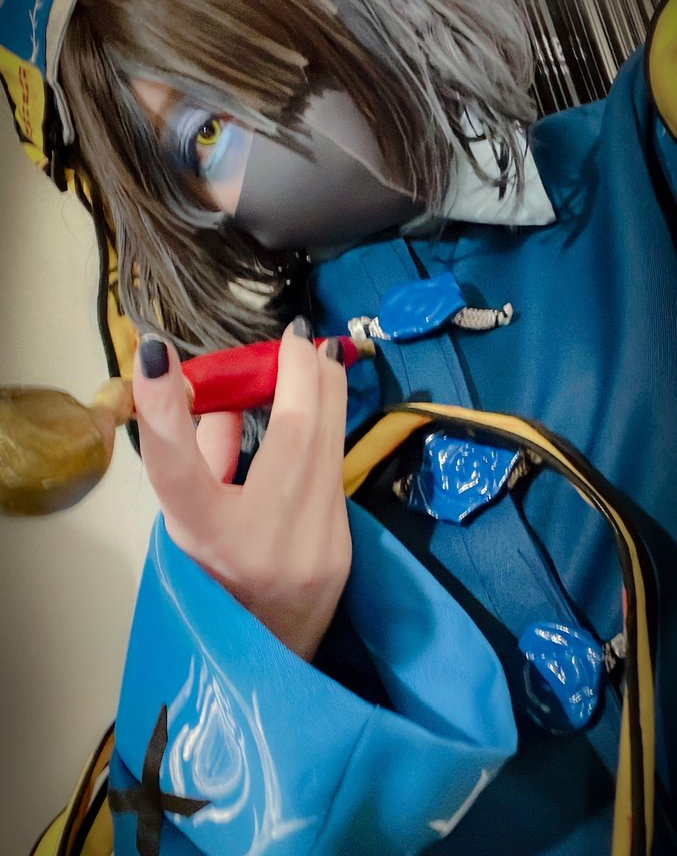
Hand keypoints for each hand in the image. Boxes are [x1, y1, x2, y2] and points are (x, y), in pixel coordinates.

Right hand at [133, 320, 350, 660]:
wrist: (270, 661)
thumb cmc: (215, 583)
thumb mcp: (186, 522)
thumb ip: (203, 453)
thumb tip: (232, 393)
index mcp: (206, 539)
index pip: (176, 466)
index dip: (163, 405)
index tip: (154, 351)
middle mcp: (266, 542)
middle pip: (294, 428)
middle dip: (297, 367)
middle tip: (289, 339)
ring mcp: (318, 543)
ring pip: (332, 433)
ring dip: (321, 386)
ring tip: (305, 360)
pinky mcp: (345, 541)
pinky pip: (336, 459)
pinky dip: (326, 424)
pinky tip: (317, 408)